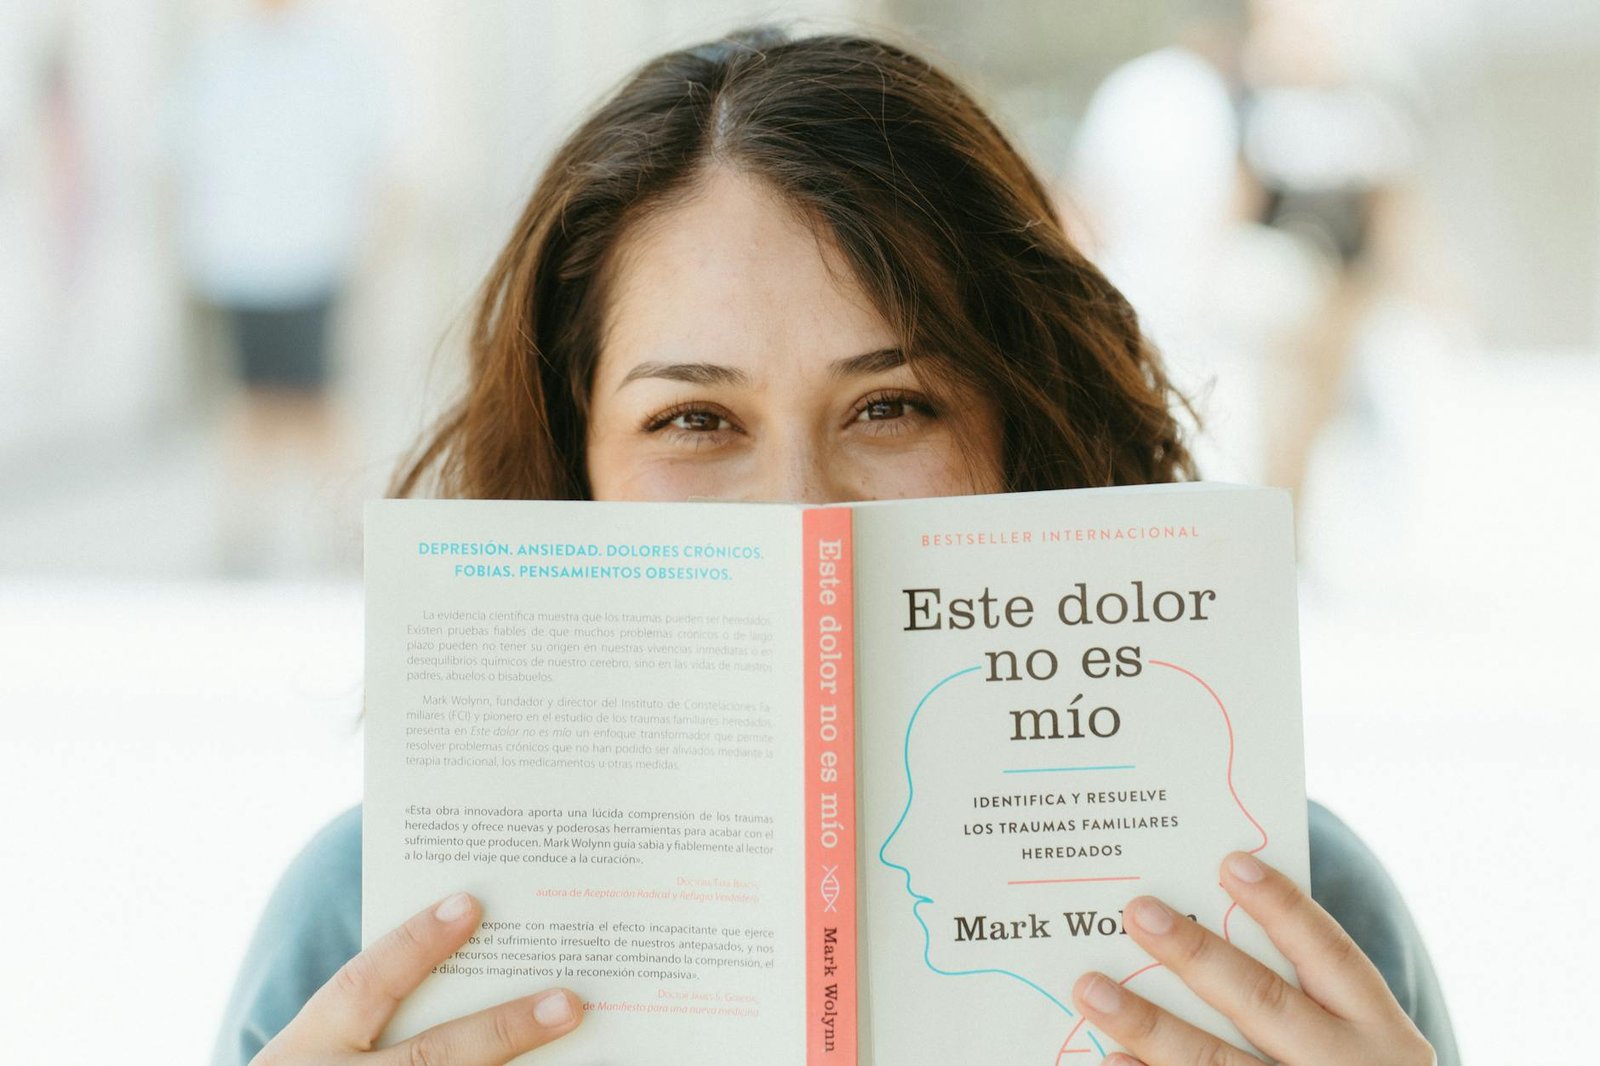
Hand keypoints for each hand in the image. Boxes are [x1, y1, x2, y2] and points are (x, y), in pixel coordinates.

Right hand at [253, 891, 582, 1064]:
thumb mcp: (326, 1038)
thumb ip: (382, 1000)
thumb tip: (480, 934)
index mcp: (313, 1043)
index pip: (363, 986)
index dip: (415, 945)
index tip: (469, 904)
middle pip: (432, 1058)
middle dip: (503, 1031)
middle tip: (568, 1003)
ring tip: (581, 1041)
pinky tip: (565, 1065)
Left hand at [1070, 852, 1434, 1065]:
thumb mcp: (1357, 1041)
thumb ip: (1303, 996)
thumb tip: (1202, 925)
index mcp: (1381, 1033)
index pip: (1330, 955)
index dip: (1283, 908)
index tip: (1232, 862)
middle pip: (1264, 1003)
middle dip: (1196, 956)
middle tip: (1138, 912)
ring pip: (1218, 1064)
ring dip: (1150, 1025)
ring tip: (1093, 989)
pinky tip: (1111, 1057)